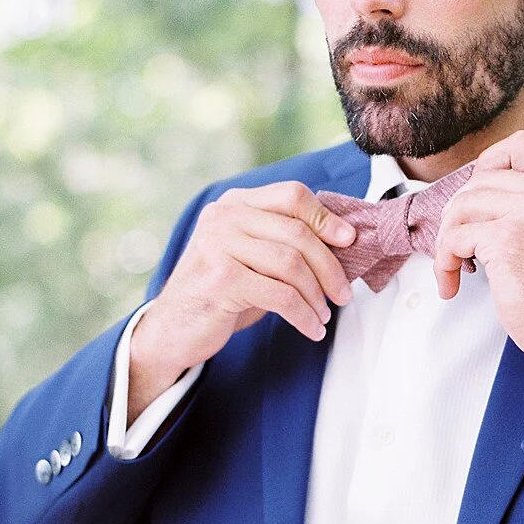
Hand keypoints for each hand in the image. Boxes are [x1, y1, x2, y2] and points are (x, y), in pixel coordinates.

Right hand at [128, 182, 356, 422]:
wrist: (174, 328)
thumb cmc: (223, 292)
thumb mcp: (253, 256)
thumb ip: (284, 240)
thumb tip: (345, 238)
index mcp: (236, 203)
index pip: (292, 195)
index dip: (326, 217)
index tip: (349, 242)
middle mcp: (224, 217)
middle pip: (297, 232)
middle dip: (329, 267)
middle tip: (343, 294)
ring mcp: (219, 246)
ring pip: (292, 264)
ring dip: (317, 295)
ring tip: (324, 315)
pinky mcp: (220, 279)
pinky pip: (280, 295)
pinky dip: (303, 315)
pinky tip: (311, 328)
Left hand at [432, 131, 523, 360]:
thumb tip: (477, 194)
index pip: (521, 144)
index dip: (489, 162)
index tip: (479, 194)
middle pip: (481, 178)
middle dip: (459, 212)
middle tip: (459, 244)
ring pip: (462, 205)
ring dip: (447, 239)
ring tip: (455, 266)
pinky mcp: (507, 239)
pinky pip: (455, 237)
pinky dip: (444, 262)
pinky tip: (452, 283)